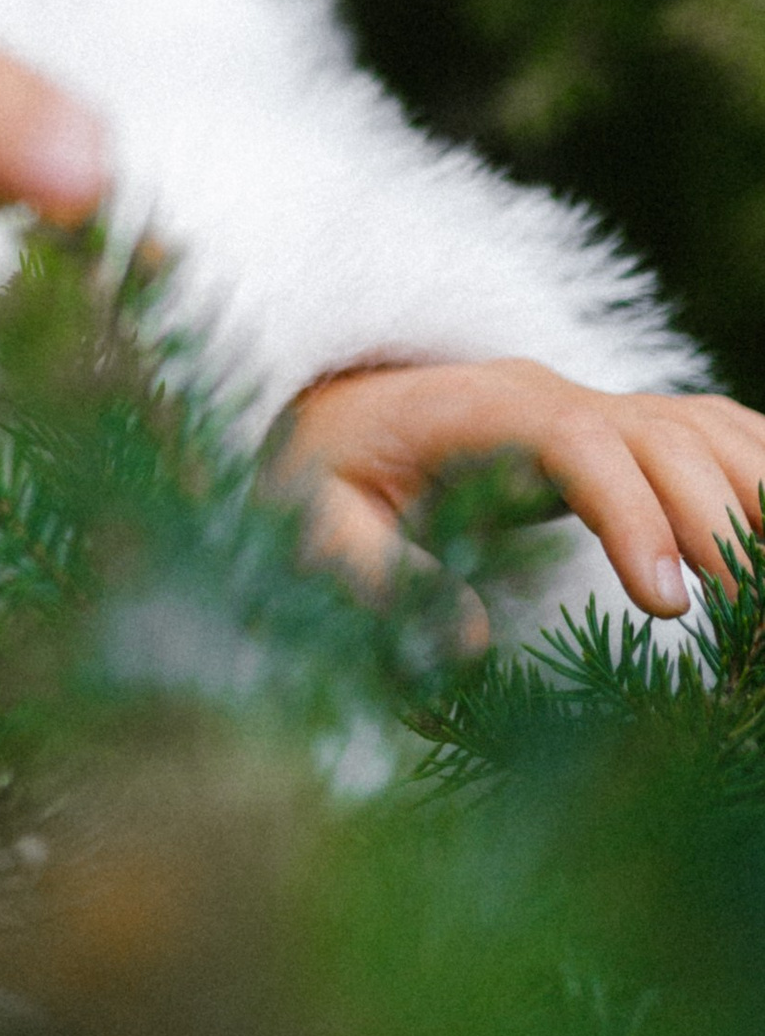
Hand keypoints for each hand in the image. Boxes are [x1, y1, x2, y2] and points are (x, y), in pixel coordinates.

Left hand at [273, 357, 764, 621]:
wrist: (331, 420)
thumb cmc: (323, 474)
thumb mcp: (315, 521)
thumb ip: (374, 573)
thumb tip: (466, 640)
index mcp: (481, 408)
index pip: (577, 438)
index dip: (634, 513)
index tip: (667, 604)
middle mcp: (554, 396)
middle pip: (664, 433)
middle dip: (718, 520)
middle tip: (748, 621)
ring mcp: (598, 410)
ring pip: (709, 428)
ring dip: (759, 495)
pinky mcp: (624, 439)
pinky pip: (715, 439)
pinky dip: (760, 479)